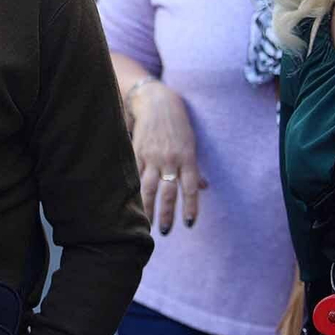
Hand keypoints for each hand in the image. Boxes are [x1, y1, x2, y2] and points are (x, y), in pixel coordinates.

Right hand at [128, 83, 207, 234]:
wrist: (157, 103)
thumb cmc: (178, 125)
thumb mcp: (191, 144)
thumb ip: (195, 168)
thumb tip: (203, 188)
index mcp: (187, 157)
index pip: (190, 188)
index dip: (190, 207)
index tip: (188, 224)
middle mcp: (170, 159)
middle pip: (168, 192)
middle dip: (167, 214)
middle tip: (165, 232)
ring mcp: (152, 156)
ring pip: (149, 187)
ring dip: (148, 208)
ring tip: (147, 225)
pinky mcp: (137, 152)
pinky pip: (135, 175)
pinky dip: (134, 191)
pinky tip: (131, 204)